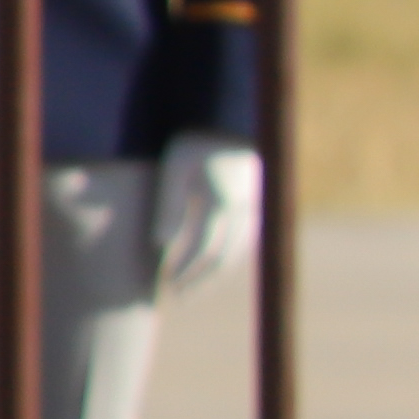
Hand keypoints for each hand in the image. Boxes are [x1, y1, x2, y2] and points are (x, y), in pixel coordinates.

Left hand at [152, 138, 264, 295]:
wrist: (231, 120)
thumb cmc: (195, 142)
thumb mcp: (174, 166)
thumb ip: (169, 204)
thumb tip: (161, 244)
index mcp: (220, 202)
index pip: (200, 249)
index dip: (182, 269)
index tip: (161, 283)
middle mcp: (242, 211)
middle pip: (221, 259)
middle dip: (197, 281)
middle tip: (175, 298)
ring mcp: (254, 210)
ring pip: (237, 254)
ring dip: (214, 277)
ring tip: (191, 292)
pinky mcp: (258, 207)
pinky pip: (245, 243)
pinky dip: (228, 261)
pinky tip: (211, 270)